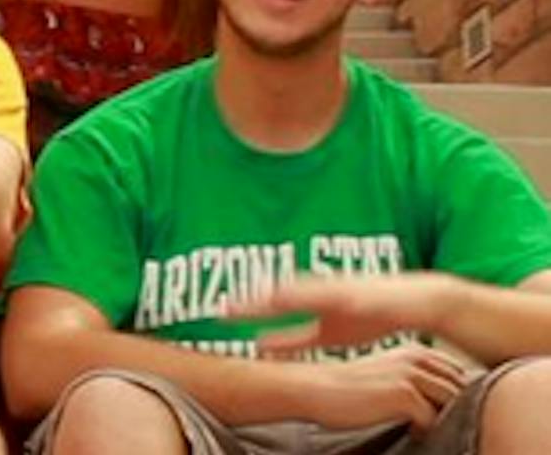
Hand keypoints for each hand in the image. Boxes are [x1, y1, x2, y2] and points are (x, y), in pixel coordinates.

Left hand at [231, 273, 458, 353]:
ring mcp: (338, 288)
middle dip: (254, 301)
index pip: (269, 306)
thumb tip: (260, 347)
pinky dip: (321, 296)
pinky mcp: (360, 292)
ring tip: (258, 299)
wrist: (417, 303)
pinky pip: (338, 294)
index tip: (218, 315)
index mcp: (307, 300)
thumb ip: (294, 340)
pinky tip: (309, 298)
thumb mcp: (325, 335)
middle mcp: (319, 290)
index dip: (245, 310)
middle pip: (279, 294)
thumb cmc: (368, 316)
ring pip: (305, 290)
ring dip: (281, 294)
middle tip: (224, 309)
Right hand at [294, 345, 467, 434]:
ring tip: (423, 427)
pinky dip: (424, 430)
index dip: (456, 394)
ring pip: (451, 403)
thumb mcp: (384, 375)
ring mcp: (410, 375)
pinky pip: (432, 420)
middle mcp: (415, 359)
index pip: (457, 373)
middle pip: (459, 388)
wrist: (313, 388)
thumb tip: (440, 401)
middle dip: (454, 408)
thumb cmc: (345, 388)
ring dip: (442, 419)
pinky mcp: (403, 394)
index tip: (442, 409)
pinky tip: (410, 432)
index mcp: (413, 351)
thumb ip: (412, 380)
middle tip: (436, 422)